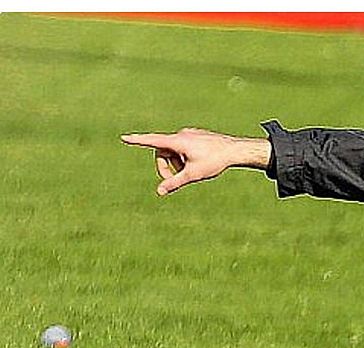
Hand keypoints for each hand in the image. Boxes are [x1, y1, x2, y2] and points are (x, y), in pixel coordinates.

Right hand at [121, 128, 271, 195]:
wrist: (235, 150)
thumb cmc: (215, 161)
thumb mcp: (192, 175)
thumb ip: (174, 183)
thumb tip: (159, 192)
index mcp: (178, 141)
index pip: (153, 141)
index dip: (138, 141)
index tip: (124, 138)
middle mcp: (181, 135)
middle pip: (163, 152)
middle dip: (165, 167)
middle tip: (174, 180)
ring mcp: (189, 134)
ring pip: (174, 151)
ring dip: (177, 163)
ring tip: (192, 171)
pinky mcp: (195, 136)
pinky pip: (183, 148)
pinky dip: (184, 158)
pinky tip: (199, 163)